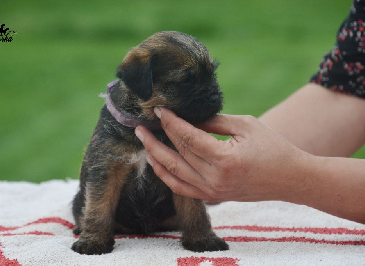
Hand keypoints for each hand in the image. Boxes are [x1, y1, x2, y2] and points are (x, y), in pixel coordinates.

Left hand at [135, 107, 310, 202]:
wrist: (290, 179)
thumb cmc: (273, 147)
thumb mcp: (245, 126)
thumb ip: (214, 121)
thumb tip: (188, 117)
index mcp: (225, 159)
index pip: (187, 137)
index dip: (171, 122)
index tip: (159, 110)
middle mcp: (215, 179)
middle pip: (176, 155)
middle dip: (155, 139)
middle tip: (140, 126)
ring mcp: (212, 192)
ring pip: (174, 174)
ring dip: (156, 157)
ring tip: (144, 142)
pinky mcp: (213, 197)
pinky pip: (182, 188)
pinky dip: (167, 176)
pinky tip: (157, 163)